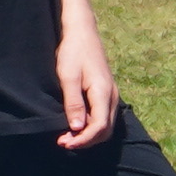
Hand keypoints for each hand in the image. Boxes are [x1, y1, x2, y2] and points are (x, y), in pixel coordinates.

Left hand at [55, 18, 117, 149]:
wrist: (82, 32)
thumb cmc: (73, 52)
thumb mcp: (68, 77)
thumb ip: (73, 103)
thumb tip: (77, 128)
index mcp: (103, 92)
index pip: (99, 127)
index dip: (83, 140)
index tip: (64, 143)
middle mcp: (111, 96)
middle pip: (105, 131)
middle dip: (86, 141)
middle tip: (63, 142)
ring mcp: (111, 94)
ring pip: (106, 126)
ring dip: (89, 135)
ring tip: (68, 136)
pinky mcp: (106, 92)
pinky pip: (104, 117)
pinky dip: (92, 127)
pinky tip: (76, 125)